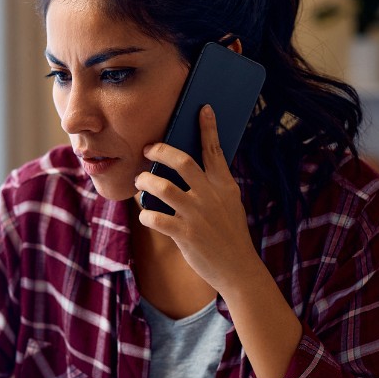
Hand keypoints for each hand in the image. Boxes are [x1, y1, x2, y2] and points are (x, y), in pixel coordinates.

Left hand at [134, 105, 266, 295]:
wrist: (238, 269)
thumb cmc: (229, 234)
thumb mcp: (229, 205)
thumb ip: (213, 186)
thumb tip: (189, 168)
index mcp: (224, 186)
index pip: (214, 151)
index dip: (207, 128)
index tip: (202, 108)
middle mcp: (211, 196)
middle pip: (181, 162)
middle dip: (160, 151)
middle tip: (148, 149)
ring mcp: (197, 215)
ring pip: (162, 187)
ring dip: (145, 181)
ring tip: (140, 181)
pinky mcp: (184, 234)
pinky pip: (154, 217)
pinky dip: (145, 213)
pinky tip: (145, 213)